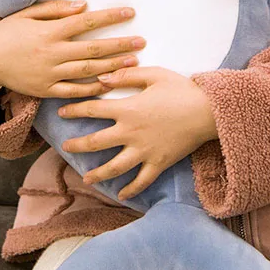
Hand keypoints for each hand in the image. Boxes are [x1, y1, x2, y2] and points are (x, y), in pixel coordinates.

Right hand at [0, 0, 146, 98]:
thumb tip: (83, 5)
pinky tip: (110, 84)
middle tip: (141, 42)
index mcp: (49, 32)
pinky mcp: (46, 90)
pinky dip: (92, 89)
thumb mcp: (26, 14)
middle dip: (119, 45)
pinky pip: (73, 91)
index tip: (130, 13)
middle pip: (92, 49)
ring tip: (133, 62)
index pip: (86, 22)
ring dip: (112, 67)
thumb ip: (55, 9)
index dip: (110, 17)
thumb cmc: (6, 33)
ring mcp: (49, 74)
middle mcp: (52, 53)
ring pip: (87, 71)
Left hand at [57, 66, 218, 200]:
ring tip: (86, 178)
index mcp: (127, 109)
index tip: (61, 112)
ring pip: (114, 167)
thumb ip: (126, 76)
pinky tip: (121, 194)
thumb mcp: (154, 75)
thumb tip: (101, 78)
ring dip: (97, 174)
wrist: (208, 111)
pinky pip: (141, 181)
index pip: (92, 110)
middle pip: (95, 142)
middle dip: (77, 144)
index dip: (74, 110)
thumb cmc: (182, 89)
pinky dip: (130, 189)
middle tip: (65, 146)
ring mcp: (144, 151)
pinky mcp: (158, 163)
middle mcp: (131, 133)